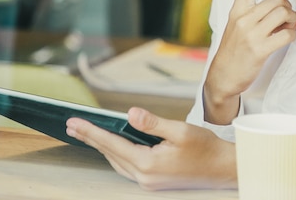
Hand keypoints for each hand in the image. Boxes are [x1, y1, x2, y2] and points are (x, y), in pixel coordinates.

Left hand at [66, 107, 236, 189]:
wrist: (223, 169)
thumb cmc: (205, 148)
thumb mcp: (180, 130)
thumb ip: (153, 123)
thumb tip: (130, 114)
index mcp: (148, 163)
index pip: (112, 144)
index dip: (91, 131)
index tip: (73, 122)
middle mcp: (144, 176)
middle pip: (110, 154)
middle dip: (91, 138)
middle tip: (72, 126)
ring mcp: (148, 182)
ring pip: (117, 161)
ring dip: (102, 146)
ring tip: (87, 133)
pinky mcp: (153, 182)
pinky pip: (127, 167)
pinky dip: (116, 154)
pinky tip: (113, 145)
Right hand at [204, 0, 295, 123]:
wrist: (222, 77)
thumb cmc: (234, 51)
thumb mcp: (240, 29)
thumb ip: (265, 19)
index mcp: (237, 11)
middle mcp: (242, 19)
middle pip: (276, 0)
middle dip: (288, 8)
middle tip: (287, 18)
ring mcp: (250, 34)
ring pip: (283, 14)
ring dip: (292, 21)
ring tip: (288, 28)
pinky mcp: (259, 49)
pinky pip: (286, 35)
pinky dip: (291, 35)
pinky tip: (286, 39)